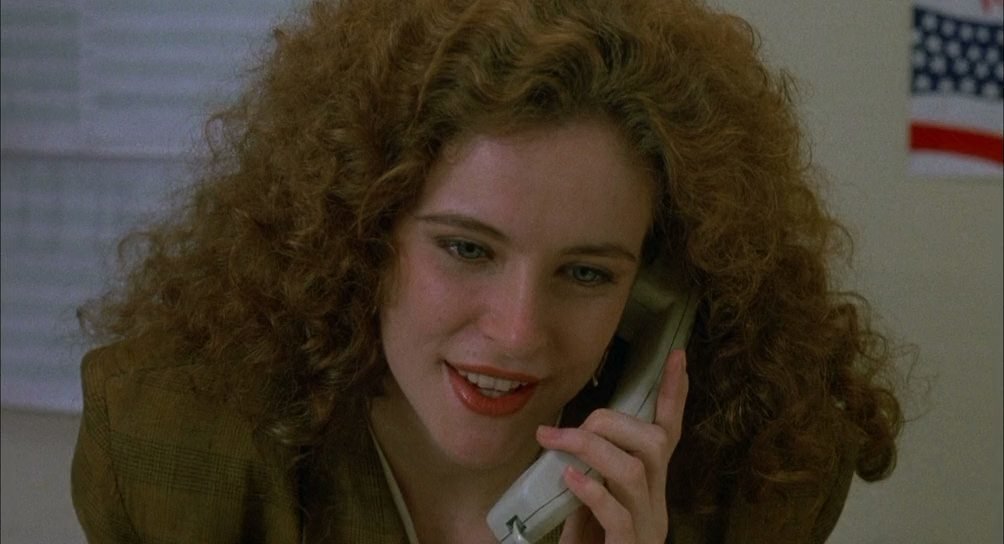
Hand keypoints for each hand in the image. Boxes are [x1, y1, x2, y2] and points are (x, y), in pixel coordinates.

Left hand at [536, 349, 687, 543]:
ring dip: (592, 448)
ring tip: (557, 444)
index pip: (668, 433)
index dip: (674, 394)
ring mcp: (647, 529)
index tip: (676, 356)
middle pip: (654, 443)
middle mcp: (656, 505)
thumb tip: (570, 435)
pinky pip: (619, 513)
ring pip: (636, 470)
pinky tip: (570, 478)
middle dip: (611, 422)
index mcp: (649, 489)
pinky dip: (593, 490)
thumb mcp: (590, 502)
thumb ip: (592, 472)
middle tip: (571, 426)